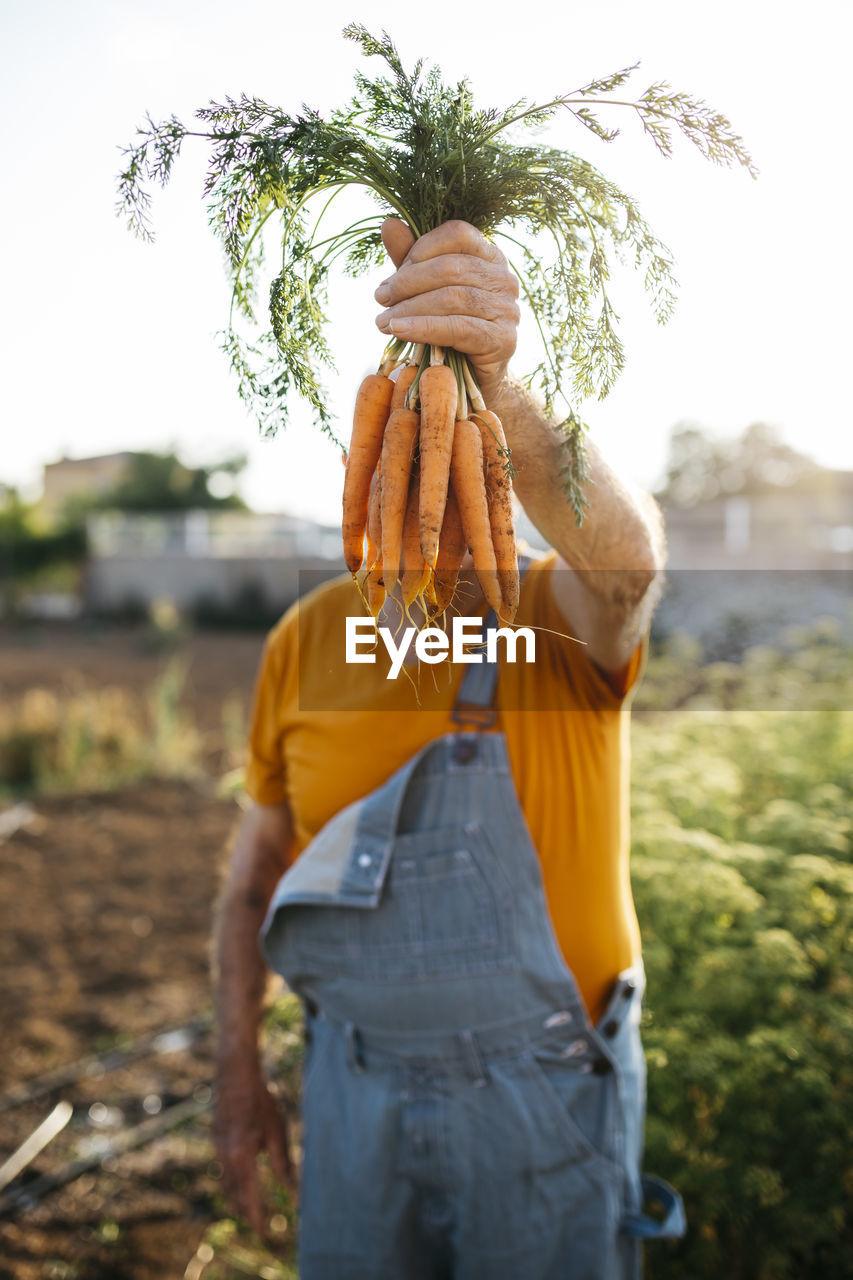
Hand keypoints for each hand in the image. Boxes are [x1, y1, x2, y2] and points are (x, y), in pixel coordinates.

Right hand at [213, 1063, 294, 1236]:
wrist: (235, 1077)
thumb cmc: (261, 1101)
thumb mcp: (276, 1130)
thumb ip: (281, 1162)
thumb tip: (291, 1189)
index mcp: (242, 1157)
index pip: (249, 1197)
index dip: (257, 1217)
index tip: (263, 1234)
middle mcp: (226, 1158)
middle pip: (235, 1196)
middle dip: (246, 1212)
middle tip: (258, 1227)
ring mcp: (218, 1150)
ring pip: (227, 1185)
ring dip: (238, 1199)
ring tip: (249, 1210)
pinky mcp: (216, 1142)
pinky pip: (223, 1171)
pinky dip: (232, 1183)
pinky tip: (240, 1183)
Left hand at [375, 218, 519, 404]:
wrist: (473, 383)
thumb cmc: (448, 332)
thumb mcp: (426, 292)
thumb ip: (411, 261)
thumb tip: (388, 223)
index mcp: (490, 257)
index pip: (457, 234)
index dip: (421, 249)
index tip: (394, 275)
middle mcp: (505, 279)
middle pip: (452, 267)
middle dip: (408, 282)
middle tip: (380, 299)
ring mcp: (508, 310)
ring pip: (453, 297)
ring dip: (410, 308)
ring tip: (383, 321)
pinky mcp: (504, 340)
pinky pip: (458, 327)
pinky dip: (424, 328)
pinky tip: (399, 332)